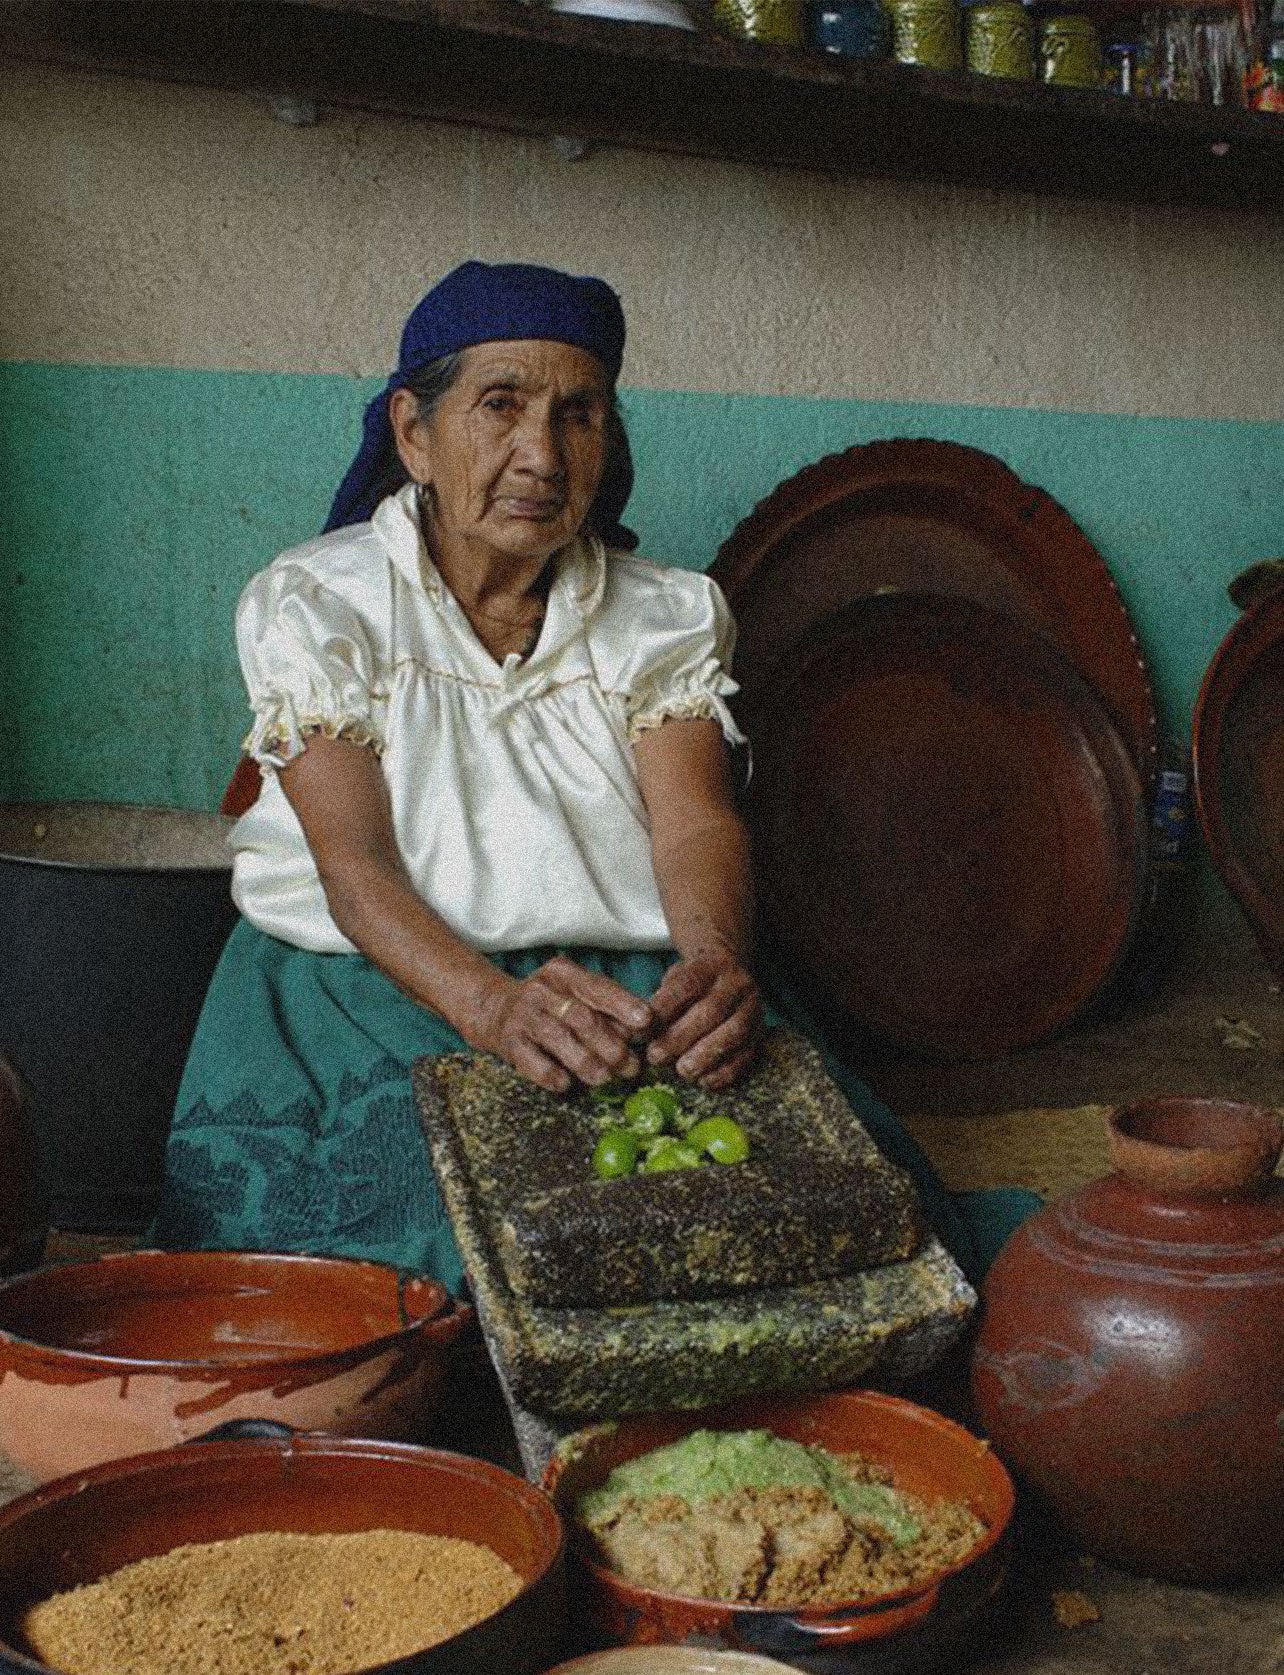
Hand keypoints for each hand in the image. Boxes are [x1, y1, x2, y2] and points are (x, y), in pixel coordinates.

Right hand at [474, 956, 653, 1093]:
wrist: (493, 1008)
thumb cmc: (549, 1004)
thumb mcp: (574, 994)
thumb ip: (606, 1008)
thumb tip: (644, 1029)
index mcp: (564, 974)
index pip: (597, 987)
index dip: (623, 1004)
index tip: (645, 1021)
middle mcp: (542, 990)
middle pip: (581, 1017)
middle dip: (610, 1044)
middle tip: (631, 1066)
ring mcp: (523, 1015)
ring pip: (558, 1038)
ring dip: (585, 1061)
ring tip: (604, 1079)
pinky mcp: (509, 1041)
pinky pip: (530, 1060)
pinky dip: (549, 1073)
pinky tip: (565, 1084)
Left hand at [644, 953, 763, 1089]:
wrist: (731, 974)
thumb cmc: (693, 982)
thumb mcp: (675, 976)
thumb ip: (661, 999)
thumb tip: (641, 1030)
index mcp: (712, 964)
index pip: (688, 983)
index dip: (665, 1006)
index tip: (644, 1027)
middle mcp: (737, 984)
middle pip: (711, 1012)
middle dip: (680, 1038)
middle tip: (656, 1056)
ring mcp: (753, 1009)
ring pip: (733, 1034)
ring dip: (705, 1057)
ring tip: (682, 1071)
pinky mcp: (760, 1033)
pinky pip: (747, 1055)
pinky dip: (725, 1072)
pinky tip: (704, 1081)